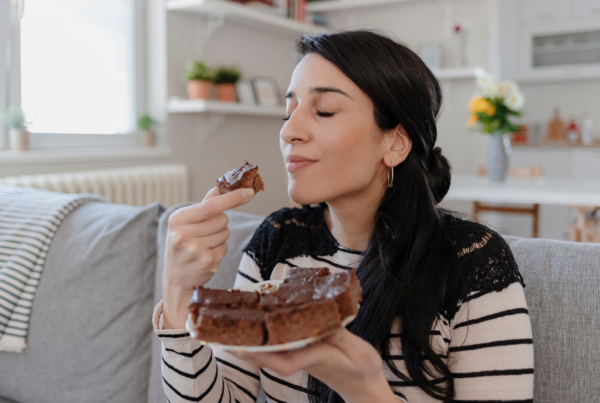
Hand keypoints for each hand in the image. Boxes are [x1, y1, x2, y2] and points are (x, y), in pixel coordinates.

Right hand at [162, 186, 254, 328]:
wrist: (175, 278)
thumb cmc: (182, 245)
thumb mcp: (186, 223)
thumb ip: (205, 204)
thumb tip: (221, 186)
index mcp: (178, 219)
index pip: (211, 205)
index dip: (232, 198)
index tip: (249, 192)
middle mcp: (183, 234)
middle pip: (222, 219)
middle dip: (220, 224)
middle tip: (204, 234)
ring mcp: (194, 249)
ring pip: (226, 233)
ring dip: (220, 238)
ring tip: (203, 246)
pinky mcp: (206, 262)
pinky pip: (225, 248)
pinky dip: (220, 251)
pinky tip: (206, 256)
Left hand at [232, 329, 398, 402]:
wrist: (366, 389)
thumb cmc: (364, 371)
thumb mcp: (359, 352)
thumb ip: (342, 337)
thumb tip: (327, 323)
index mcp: (317, 359)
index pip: (286, 361)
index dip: (265, 354)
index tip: (245, 349)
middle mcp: (304, 359)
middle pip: (270, 356)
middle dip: (247, 347)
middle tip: (221, 337)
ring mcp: (302, 358)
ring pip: (272, 352)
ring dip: (252, 342)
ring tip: (230, 329)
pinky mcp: (304, 354)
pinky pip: (280, 348)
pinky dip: (266, 338)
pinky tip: (257, 327)